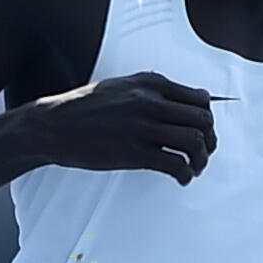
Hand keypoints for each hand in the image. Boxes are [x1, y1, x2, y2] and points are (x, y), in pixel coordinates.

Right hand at [27, 72, 220, 183]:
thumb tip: (186, 105)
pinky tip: (181, 179)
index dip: (208, 118)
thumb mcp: (122, 86)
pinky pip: (175, 164)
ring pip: (194, 142)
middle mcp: (150, 102)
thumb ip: (153, 92)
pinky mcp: (134, 153)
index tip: (204, 131)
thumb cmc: (85, 108)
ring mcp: (142, 127)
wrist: (53, 125)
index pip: (200, 98)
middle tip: (203, 153)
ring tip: (193, 168)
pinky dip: (185, 174)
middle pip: (203, 120)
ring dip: (201, 159)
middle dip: (210, 140)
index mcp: (150, 83)